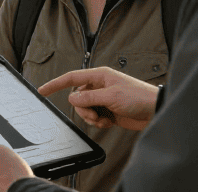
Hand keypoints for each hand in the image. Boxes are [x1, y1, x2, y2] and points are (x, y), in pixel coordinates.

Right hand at [37, 67, 158, 130]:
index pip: (71, 78)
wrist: (155, 110)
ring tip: (103, 119)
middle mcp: (100, 86)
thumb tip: (73, 98)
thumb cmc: (138, 97)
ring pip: (84, 109)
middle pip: (77, 97)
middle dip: (83, 109)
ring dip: (91, 117)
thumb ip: (89, 97)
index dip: (55, 84)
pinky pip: (94, 117)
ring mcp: (103, 99)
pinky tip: (108, 122)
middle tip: (94, 114)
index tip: (42, 90)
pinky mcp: (108, 110)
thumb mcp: (111, 96)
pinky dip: (98, 122)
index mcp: (99, 76)